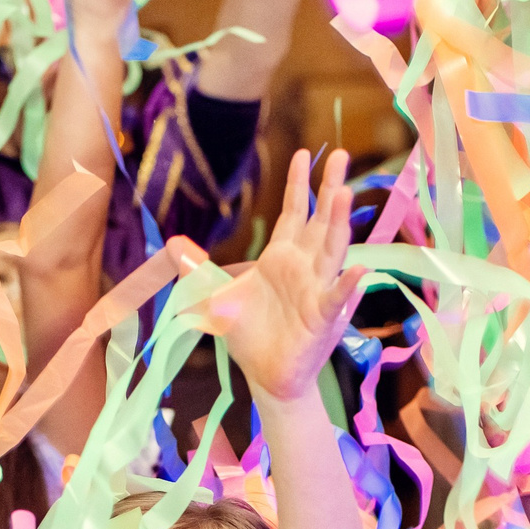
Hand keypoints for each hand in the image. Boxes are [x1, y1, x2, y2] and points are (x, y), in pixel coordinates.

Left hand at [193, 149, 360, 402]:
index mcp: (282, 257)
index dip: (298, 184)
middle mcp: (304, 267)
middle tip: (341, 156)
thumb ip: (196, 270)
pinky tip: (357, 270)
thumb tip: (172, 245)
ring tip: (344, 193)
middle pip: (320, 221)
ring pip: (331, 250)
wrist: (265, 375)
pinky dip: (346, 286)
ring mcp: (316, 290)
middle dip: (330, 189)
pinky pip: (336, 298)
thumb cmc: (248, 334)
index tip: (302, 153)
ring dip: (338, 223)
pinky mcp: (322, 318)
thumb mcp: (215, 297)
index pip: (294, 212)